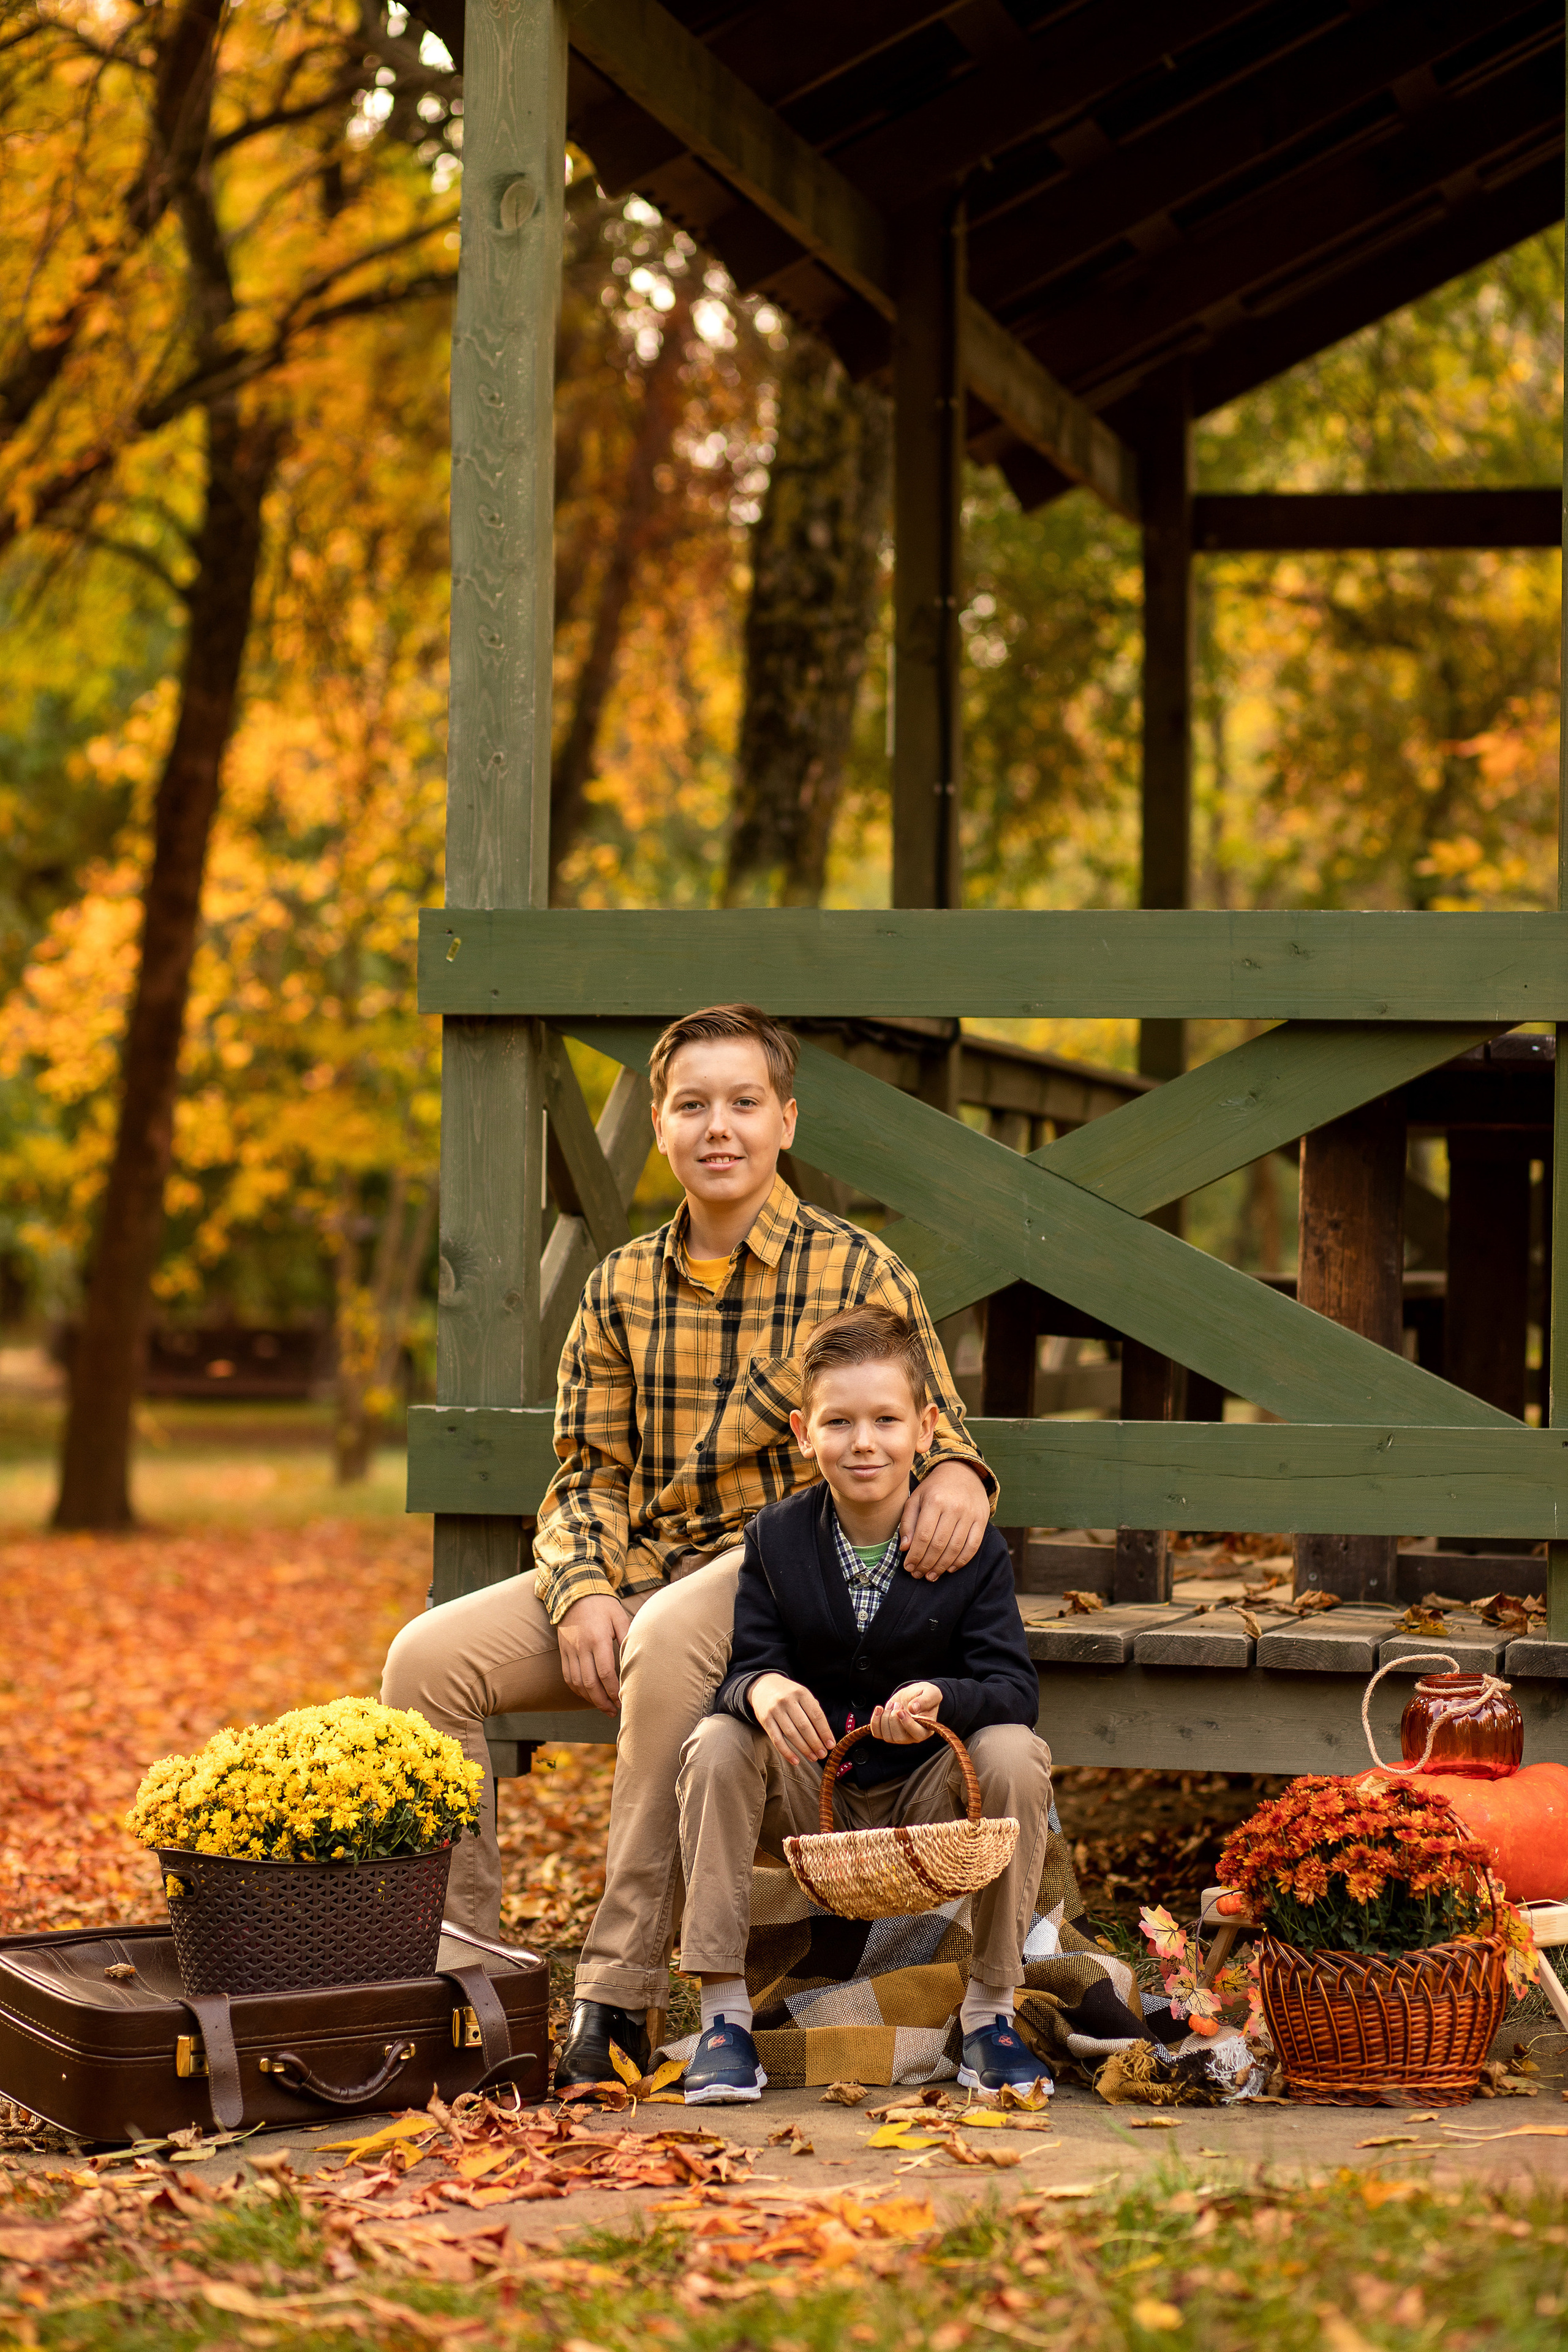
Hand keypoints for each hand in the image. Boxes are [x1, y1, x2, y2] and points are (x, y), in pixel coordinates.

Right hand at [557, 1592, 632, 1711]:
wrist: (574, 1591)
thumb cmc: (602, 1604)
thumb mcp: (619, 1616)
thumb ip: (627, 1637)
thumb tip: (636, 1659)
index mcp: (598, 1639)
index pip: (605, 1672)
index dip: (613, 1690)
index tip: (622, 1700)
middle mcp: (581, 1647)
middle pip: (589, 1682)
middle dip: (602, 1701)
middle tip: (614, 1711)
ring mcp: (570, 1650)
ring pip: (577, 1682)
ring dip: (590, 1699)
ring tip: (603, 1707)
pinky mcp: (563, 1651)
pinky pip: (567, 1676)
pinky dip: (577, 1690)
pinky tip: (588, 1696)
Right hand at [751, 1673, 833, 1767]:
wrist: (763, 1685)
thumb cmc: (789, 1694)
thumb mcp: (802, 1694)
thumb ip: (813, 1710)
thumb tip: (825, 1735)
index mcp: (801, 1693)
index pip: (816, 1715)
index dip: (825, 1732)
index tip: (831, 1745)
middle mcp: (788, 1700)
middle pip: (805, 1726)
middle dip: (815, 1743)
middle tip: (823, 1754)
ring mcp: (775, 1710)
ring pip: (791, 1734)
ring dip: (804, 1749)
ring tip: (813, 1757)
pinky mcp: (765, 1720)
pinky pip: (777, 1740)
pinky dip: (787, 1752)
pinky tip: (795, 1760)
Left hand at [871, 1682, 941, 1743]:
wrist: (914, 1695)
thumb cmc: (926, 1694)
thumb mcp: (931, 1693)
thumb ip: (925, 1700)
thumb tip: (913, 1708)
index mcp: (926, 1729)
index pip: (917, 1735)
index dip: (907, 1724)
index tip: (901, 1711)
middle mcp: (913, 1736)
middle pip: (899, 1737)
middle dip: (893, 1719)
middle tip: (897, 1704)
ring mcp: (899, 1735)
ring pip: (887, 1736)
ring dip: (885, 1718)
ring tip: (891, 1704)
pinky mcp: (888, 1731)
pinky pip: (877, 1733)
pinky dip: (875, 1721)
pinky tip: (879, 1709)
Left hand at [900, 1458, 988, 1579]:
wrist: (962, 1472)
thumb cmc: (934, 1489)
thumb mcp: (915, 1499)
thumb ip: (908, 1523)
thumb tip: (905, 1548)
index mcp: (934, 1500)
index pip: (923, 1535)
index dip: (915, 1555)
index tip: (908, 1567)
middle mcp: (954, 1507)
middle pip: (939, 1544)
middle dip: (926, 1564)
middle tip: (918, 1574)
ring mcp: (970, 1514)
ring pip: (955, 1548)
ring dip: (942, 1566)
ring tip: (931, 1575)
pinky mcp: (982, 1519)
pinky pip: (973, 1546)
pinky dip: (961, 1561)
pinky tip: (950, 1568)